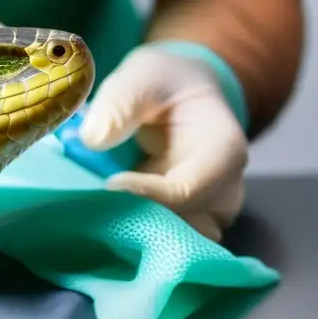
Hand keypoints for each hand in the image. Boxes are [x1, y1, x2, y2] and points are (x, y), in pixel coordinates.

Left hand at [78, 44, 247, 241]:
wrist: (178, 91)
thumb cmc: (162, 81)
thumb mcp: (141, 77)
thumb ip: (119, 103)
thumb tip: (94, 139)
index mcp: (222, 149)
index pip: (188, 190)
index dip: (145, 194)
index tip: (108, 183)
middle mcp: (224, 187)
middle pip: (188, 225)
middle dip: (141, 220)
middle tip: (97, 205)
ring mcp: (207, 208)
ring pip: (179, 241)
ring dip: (139, 232)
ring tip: (100, 212)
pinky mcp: (184, 218)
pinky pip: (167, 239)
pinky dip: (137, 233)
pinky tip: (105, 217)